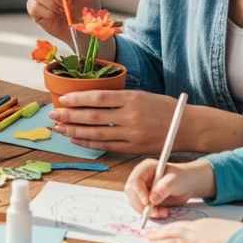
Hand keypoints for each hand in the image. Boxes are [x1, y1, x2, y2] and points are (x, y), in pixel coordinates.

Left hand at [48, 90, 189, 153]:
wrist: (189, 127)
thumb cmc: (164, 107)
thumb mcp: (142, 94)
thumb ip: (119, 98)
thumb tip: (91, 98)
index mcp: (132, 98)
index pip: (98, 97)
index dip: (78, 99)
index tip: (62, 99)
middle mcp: (131, 116)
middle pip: (93, 116)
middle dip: (70, 115)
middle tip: (53, 114)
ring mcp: (132, 133)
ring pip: (96, 132)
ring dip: (74, 130)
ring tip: (59, 127)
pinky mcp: (134, 147)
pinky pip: (106, 145)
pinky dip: (88, 142)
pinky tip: (75, 138)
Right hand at [125, 158, 215, 218]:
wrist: (188, 184)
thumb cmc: (182, 178)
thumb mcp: (175, 181)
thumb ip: (164, 188)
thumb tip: (152, 200)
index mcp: (145, 168)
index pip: (135, 180)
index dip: (139, 192)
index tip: (148, 203)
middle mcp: (140, 177)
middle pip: (131, 192)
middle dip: (141, 204)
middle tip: (155, 213)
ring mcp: (141, 188)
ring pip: (134, 202)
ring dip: (146, 211)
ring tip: (163, 213)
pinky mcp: (144, 198)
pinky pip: (141, 208)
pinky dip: (150, 213)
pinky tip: (161, 213)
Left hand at [147, 218, 242, 242]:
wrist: (240, 239)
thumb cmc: (239, 238)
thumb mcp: (226, 233)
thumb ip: (219, 235)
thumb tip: (221, 240)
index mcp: (205, 224)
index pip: (185, 225)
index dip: (174, 227)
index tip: (166, 229)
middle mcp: (196, 228)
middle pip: (175, 227)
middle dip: (162, 230)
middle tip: (151, 231)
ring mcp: (193, 236)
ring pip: (170, 234)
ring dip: (158, 236)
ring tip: (149, 237)